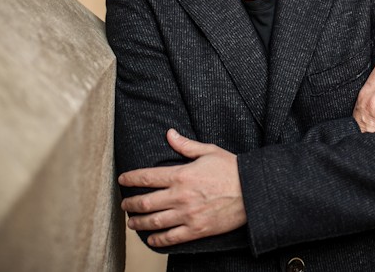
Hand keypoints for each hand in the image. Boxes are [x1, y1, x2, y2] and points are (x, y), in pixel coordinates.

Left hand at [119, 129, 246, 246]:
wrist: (253, 191)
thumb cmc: (232, 168)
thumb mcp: (209, 151)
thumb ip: (185, 145)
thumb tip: (169, 134)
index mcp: (181, 175)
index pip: (146, 177)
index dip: (130, 178)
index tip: (122, 180)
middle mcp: (180, 196)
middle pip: (145, 202)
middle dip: (130, 204)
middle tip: (124, 205)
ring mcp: (187, 215)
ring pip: (154, 222)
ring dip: (138, 223)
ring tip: (131, 223)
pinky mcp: (196, 230)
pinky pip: (171, 238)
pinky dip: (157, 240)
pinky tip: (151, 240)